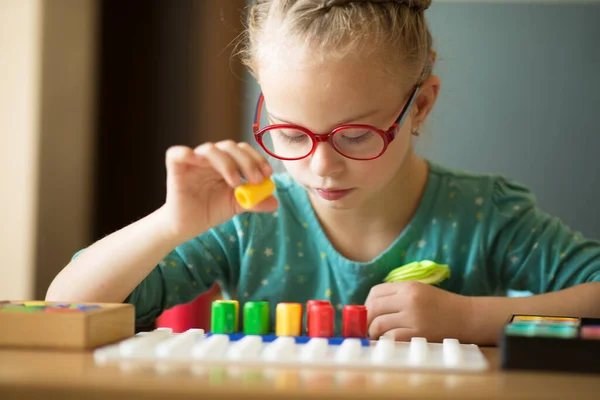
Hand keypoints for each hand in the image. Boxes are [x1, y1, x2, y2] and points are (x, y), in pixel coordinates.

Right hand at [161, 141, 278, 240]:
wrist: (187, 226)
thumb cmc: (211, 210)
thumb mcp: (237, 205)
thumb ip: (254, 201)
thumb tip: (275, 202)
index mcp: (227, 162)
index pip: (244, 151)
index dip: (257, 159)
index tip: (268, 174)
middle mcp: (212, 158)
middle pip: (230, 147)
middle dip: (247, 162)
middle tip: (256, 180)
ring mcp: (194, 161)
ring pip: (211, 149)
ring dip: (227, 163)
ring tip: (235, 183)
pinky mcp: (176, 168)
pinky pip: (177, 153)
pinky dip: (186, 153)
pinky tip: (196, 161)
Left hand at [365, 281, 472, 342]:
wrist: (467, 316)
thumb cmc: (442, 305)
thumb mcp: (420, 290)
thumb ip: (398, 295)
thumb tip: (371, 307)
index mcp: (408, 286)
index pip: (375, 292)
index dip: (367, 303)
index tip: (368, 312)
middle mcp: (409, 299)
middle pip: (373, 307)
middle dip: (366, 319)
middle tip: (368, 327)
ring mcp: (414, 317)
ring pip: (379, 324)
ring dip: (373, 332)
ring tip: (377, 336)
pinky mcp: (419, 334)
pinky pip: (392, 338)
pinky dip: (386, 341)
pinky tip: (389, 341)